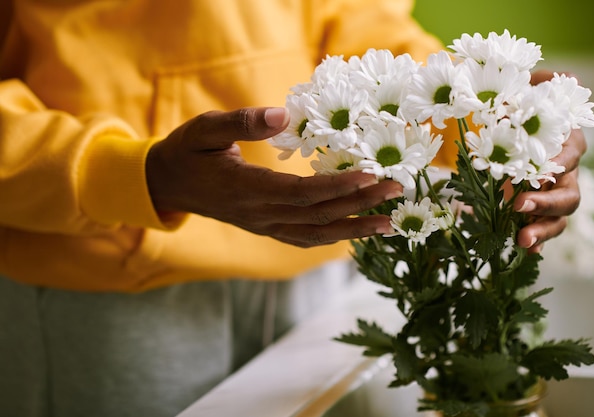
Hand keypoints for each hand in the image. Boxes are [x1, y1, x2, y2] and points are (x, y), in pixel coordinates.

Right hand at [145, 107, 401, 246]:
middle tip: (395, 191)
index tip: (370, 176)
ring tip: (389, 223)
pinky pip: (304, 239)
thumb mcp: (206, 128)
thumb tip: (283, 115)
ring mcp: (264, 226)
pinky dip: (333, 237)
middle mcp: (259, 215)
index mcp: (245, 190)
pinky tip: (357, 231)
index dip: (336, 187)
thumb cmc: (188, 151)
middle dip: (359, 205)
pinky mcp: (267, 229)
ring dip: (354, 229)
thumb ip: (242, 122)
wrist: (169, 184)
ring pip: (315, 235)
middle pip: (317, 216)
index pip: (300, 193)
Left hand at [514, 69, 587, 252]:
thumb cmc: (512, 105)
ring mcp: (550, 194)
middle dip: (547, 203)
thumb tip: (561, 76)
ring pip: (559, 217)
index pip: (572, 155)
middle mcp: (564, 172)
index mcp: (564, 143)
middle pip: (569, 194)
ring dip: (543, 230)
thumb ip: (537, 83)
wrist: (494, 124)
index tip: (540, 171)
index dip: (560, 163)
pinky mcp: (533, 208)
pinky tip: (525, 251)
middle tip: (519, 205)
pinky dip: (535, 241)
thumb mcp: (518, 91)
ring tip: (523, 241)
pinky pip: (540, 228)